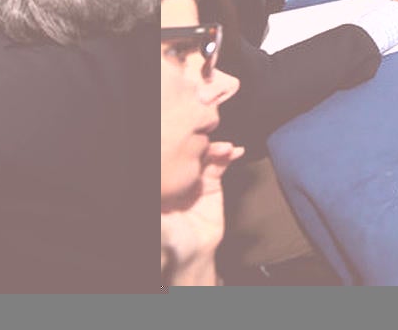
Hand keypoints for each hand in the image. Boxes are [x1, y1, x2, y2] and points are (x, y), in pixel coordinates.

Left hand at [160, 141, 243, 285]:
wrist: (193, 255)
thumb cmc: (171, 242)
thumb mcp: (161, 224)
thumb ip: (163, 202)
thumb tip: (162, 189)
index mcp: (162, 184)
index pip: (171, 158)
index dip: (181, 147)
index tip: (192, 141)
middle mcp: (177, 178)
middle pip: (190, 153)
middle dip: (202, 144)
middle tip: (212, 142)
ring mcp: (195, 180)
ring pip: (205, 155)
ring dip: (218, 148)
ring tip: (226, 148)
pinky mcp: (212, 185)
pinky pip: (220, 165)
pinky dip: (229, 156)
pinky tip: (236, 152)